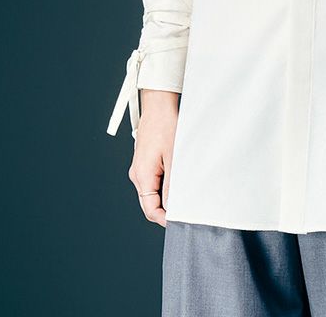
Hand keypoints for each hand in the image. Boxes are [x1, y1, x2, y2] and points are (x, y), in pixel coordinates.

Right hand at [127, 90, 179, 226]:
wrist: (159, 104)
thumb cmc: (166, 126)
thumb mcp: (174, 158)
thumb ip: (172, 185)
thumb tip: (173, 208)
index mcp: (142, 176)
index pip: (150, 210)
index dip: (165, 219)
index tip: (181, 222)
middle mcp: (137, 174)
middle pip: (150, 202)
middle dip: (167, 209)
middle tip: (187, 209)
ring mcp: (140, 167)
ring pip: (152, 192)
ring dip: (167, 195)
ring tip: (186, 192)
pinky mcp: (145, 160)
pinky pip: (153, 180)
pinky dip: (165, 184)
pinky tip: (178, 178)